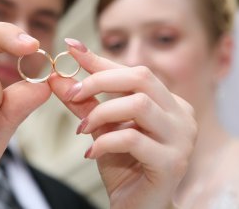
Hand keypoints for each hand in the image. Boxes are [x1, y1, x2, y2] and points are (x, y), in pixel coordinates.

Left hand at [49, 39, 196, 208]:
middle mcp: (180, 115)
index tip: (71, 47)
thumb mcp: (100, 127)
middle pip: (141, 78)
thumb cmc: (123, 164)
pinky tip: (91, 152)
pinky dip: (104, 142)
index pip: (133, 71)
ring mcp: (181, 138)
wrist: (136, 206)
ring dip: (101, 113)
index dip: (100, 59)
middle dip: (99, 81)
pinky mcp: (172, 162)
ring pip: (138, 104)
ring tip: (81, 129)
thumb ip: (83, 102)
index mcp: (168, 102)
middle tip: (73, 93)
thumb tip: (57, 77)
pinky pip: (133, 139)